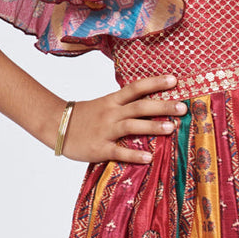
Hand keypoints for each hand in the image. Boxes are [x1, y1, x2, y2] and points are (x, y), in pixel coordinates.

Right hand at [58, 74, 186, 163]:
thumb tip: (150, 103)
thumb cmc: (84, 117)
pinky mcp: (99, 148)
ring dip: (152, 126)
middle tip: (183, 107)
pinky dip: (134, 155)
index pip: (136, 88)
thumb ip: (124, 105)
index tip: (175, 80)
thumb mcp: (104, 105)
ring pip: (132, 126)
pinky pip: (119, 151)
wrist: (55, 125)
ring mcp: (106, 130)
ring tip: (172, 128)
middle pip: (140, 106)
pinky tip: (149, 158)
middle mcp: (111, 113)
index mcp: (112, 100)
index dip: (155, 83)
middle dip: (162, 106)